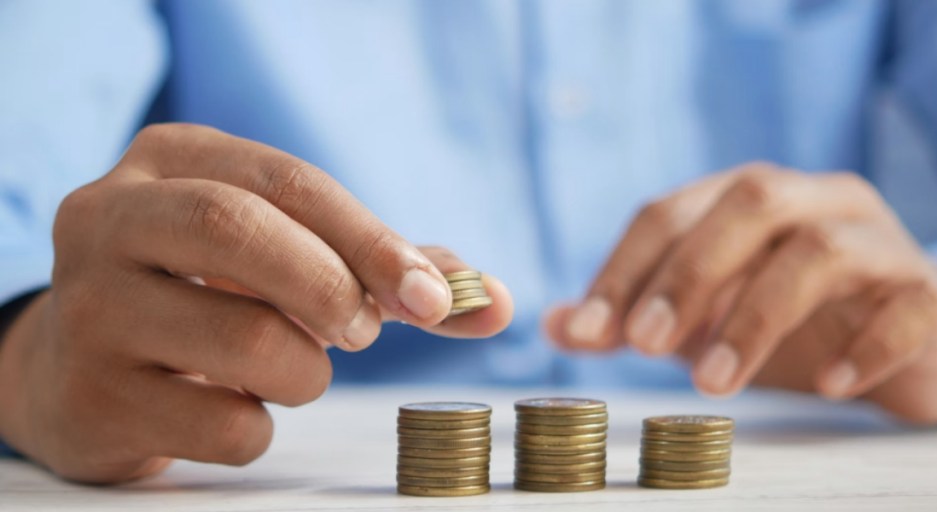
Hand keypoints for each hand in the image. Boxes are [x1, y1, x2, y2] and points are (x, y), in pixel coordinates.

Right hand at [0, 124, 512, 482]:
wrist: (80, 368)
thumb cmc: (208, 295)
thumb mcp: (281, 253)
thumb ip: (386, 270)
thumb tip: (494, 301)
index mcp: (171, 161)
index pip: (289, 182)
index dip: (372, 240)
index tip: (433, 298)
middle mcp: (111, 218)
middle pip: (240, 230)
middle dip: (332, 287)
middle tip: (363, 331)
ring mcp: (88, 308)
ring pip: (244, 340)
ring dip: (305, 371)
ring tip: (291, 368)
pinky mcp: (90, 397)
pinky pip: (222, 424)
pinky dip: (260, 427)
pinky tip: (234, 407)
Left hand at [547, 163, 936, 424]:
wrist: (913, 338)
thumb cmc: (793, 319)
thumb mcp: (703, 316)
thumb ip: (633, 316)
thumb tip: (553, 325)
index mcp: (748, 197)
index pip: (671, 211)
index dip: (623, 268)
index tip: (586, 331)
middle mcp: (814, 201)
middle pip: (749, 203)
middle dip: (688, 274)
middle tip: (644, 345)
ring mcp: (878, 241)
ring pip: (821, 250)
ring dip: (756, 316)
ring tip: (714, 384)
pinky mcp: (928, 294)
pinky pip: (905, 307)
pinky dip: (863, 346)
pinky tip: (827, 385)